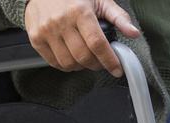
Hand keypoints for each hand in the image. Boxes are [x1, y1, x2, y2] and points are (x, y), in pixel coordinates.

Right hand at [25, 0, 140, 76]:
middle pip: (83, 56)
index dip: (109, 60)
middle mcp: (61, 21)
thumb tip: (134, 33)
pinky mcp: (36, 38)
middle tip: (101, 61)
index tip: (117, 69)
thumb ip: (118, 17)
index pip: (97, 44)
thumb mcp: (99, 0)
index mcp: (80, 11)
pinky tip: (72, 57)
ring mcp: (47, 31)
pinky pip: (54, 62)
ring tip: (87, 58)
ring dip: (82, 66)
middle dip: (97, 64)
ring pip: (69, 63)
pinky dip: (66, 65)